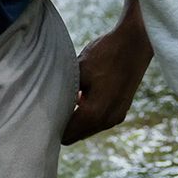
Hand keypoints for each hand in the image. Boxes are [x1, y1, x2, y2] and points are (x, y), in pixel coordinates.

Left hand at [61, 18, 152, 144]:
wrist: (135, 42)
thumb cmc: (105, 54)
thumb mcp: (78, 70)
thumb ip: (66, 91)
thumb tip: (51, 103)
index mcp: (94, 114)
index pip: (67, 135)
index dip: (53, 128)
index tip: (42, 117)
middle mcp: (107, 121)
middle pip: (77, 135)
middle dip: (64, 124)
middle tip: (51, 107)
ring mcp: (116, 117)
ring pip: (88, 128)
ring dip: (77, 118)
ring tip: (67, 98)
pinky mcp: (121, 109)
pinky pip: (99, 120)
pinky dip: (89, 113)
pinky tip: (81, 95)